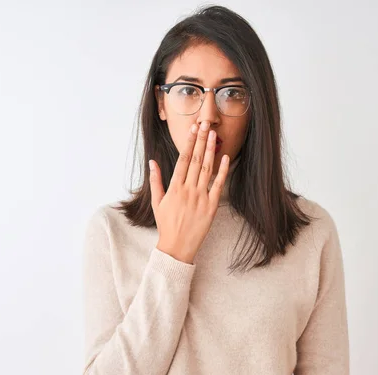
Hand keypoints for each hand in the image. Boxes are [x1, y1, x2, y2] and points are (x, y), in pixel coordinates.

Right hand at [149, 121, 229, 263]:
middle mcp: (188, 190)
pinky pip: (218, 185)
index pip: (183, 160)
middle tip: (205, 124)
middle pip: (196, 160)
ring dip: (211, 150)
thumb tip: (152, 161)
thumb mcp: (157, 202)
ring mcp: (201, 198)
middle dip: (201, 141)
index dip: (189, 143)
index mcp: (174, 188)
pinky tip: (225, 157)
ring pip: (207, 169)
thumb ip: (156, 180)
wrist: (177, 247)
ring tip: (214, 135)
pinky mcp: (212, 206)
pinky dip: (222, 171)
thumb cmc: (166, 224)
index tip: (192, 130)